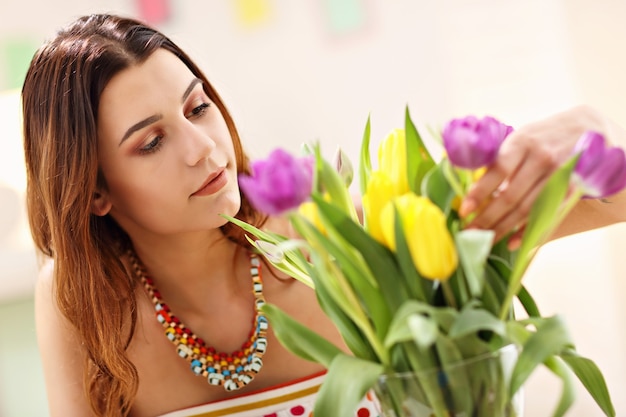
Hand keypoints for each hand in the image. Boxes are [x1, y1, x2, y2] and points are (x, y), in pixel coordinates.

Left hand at [459, 105, 614, 247]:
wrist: (586, 129)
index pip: (498, 170)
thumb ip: (497, 159)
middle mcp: (542, 158)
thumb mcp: (519, 138)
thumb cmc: (541, 136)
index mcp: (523, 142)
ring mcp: (559, 175)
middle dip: (488, 218)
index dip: (480, 192)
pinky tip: (511, 242)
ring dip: (503, 228)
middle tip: (469, 232)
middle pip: (511, 196)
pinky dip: (527, 231)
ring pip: (527, 209)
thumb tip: (464, 178)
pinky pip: (545, 215)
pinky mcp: (571, 190)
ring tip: (484, 240)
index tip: (465, 210)